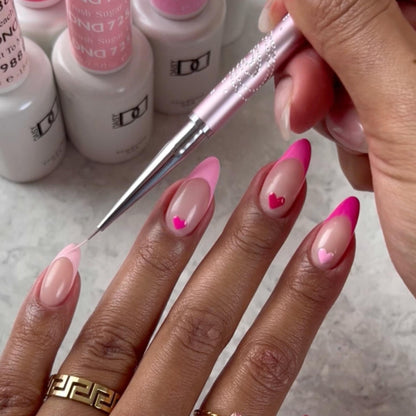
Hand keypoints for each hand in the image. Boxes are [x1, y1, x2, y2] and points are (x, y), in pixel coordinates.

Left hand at [0, 140, 358, 415]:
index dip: (306, 295)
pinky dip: (42, 325)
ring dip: (160, 259)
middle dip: (248, 248)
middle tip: (278, 182)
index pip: (266, 363)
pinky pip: (17, 376)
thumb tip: (263, 365)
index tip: (333, 232)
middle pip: (204, 328)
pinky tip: (65, 267)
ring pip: (122, 334)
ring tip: (193, 192)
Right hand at [259, 0, 415, 295]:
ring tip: (363, 147)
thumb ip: (355, 31)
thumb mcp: (412, 118)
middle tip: (303, 104)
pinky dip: (346, 132)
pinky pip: (354, 103)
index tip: (283, 25)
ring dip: (331, 109)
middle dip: (314, 62)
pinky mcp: (408, 116)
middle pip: (353, 19)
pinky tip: (375, 160)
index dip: (317, 1)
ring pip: (347, 66)